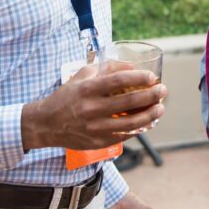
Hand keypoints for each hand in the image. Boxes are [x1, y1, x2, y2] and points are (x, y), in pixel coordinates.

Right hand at [20, 61, 166, 151]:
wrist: (45, 124)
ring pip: (130, 123)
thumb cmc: (67, 95)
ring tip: (160, 108)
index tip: (152, 76)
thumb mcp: (82, 75)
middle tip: (163, 90)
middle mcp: (91, 109)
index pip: (118, 81)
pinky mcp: (97, 142)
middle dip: (150, 96)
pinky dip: (138, 129)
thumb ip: (106, 68)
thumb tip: (132, 66)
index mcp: (87, 89)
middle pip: (128, 102)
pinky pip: (123, 136)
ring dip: (149, 115)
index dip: (138, 77)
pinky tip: (147, 122)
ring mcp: (94, 128)